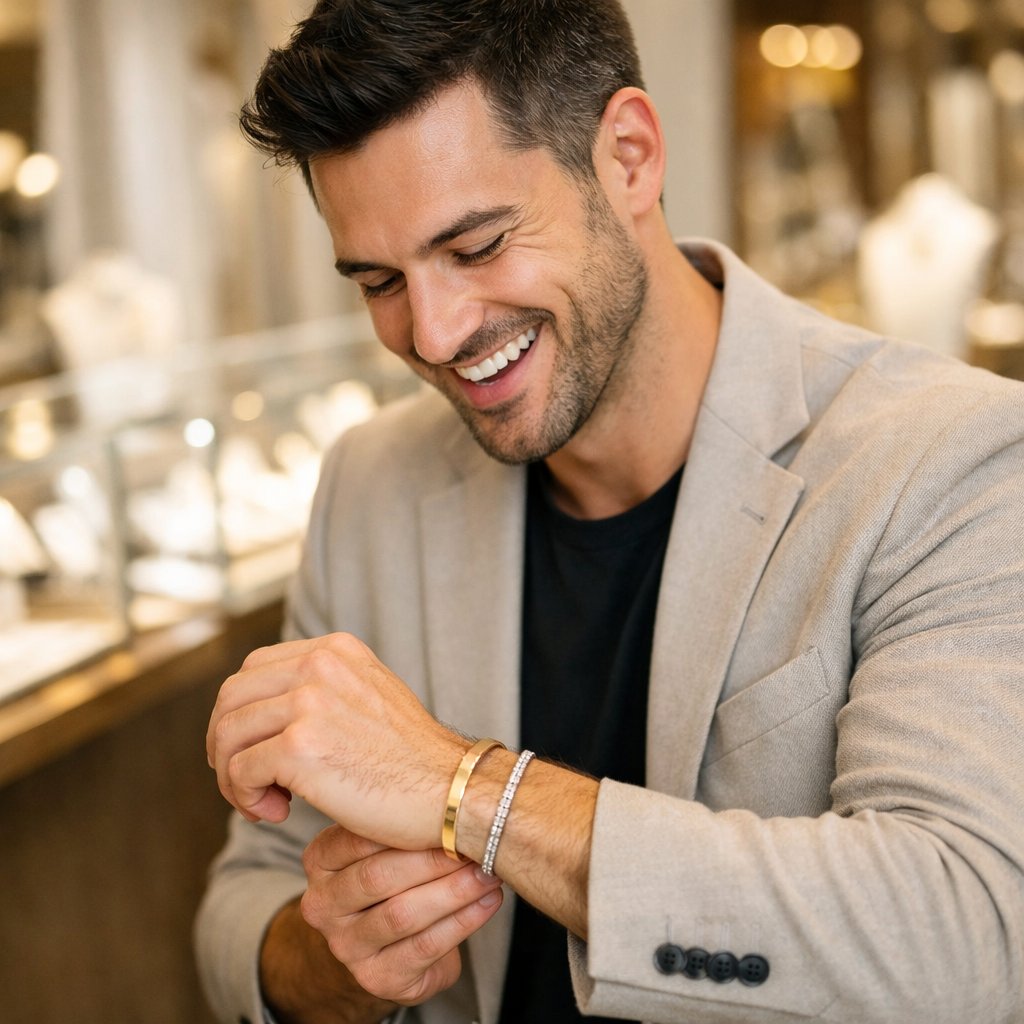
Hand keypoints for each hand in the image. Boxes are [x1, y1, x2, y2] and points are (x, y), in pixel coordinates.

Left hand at [206, 633, 468, 847]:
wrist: (452, 790)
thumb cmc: (412, 759)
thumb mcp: (369, 695)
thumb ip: (324, 688)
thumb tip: (266, 710)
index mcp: (335, 650)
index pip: (254, 668)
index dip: (241, 712)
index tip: (251, 748)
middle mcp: (319, 665)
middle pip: (231, 698)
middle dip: (225, 744)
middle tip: (245, 781)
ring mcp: (308, 703)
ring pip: (227, 736)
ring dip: (233, 777)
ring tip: (264, 802)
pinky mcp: (299, 748)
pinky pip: (240, 772)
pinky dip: (247, 798)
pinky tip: (277, 812)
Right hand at [301, 825, 504, 1005]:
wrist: (396, 941)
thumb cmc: (399, 875)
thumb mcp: (386, 843)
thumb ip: (401, 822)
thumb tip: (453, 794)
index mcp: (320, 861)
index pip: (357, 838)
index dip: (405, 827)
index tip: (449, 812)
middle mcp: (323, 905)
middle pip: (378, 877)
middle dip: (433, 860)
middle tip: (473, 844)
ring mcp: (346, 946)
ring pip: (402, 915)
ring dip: (453, 892)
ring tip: (487, 873)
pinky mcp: (376, 977)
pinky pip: (424, 947)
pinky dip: (462, 922)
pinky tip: (487, 902)